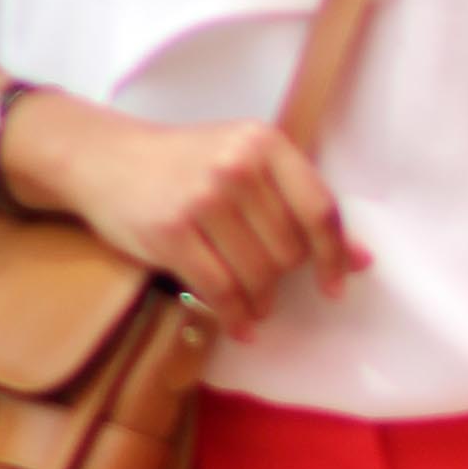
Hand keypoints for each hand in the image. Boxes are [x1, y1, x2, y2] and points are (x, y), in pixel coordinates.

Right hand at [3, 96, 359, 336]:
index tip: (335, 285)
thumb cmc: (185, 166)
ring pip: (257, 275)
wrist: (106, 158)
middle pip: (288, 250)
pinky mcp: (172, 231)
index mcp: (265, 144)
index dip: (334, 255)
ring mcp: (203, 199)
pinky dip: (236, 316)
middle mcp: (237, 167)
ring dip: (259, 302)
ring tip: (252, 304)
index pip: (319, 209)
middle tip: (266, 281)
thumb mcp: (244, 165)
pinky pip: (221, 290)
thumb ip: (299, 205)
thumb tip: (361, 260)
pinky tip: (239, 324)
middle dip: (283, 278)